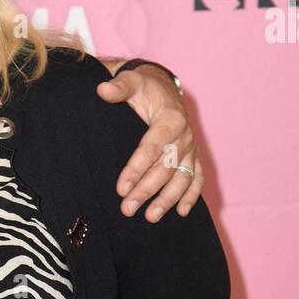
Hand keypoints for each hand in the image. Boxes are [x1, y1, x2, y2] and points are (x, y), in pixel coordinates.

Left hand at [95, 62, 203, 221]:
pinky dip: (192, 196)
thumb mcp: (131, 81)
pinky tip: (181, 213)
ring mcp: (191, 147)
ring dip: (168, 199)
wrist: (164, 86)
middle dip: (147, 190)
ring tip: (150, 217)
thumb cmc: (144, 87)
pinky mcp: (193, 156)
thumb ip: (119, 87)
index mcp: (170, 118)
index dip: (136, 169)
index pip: (151, 149)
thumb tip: (102, 90)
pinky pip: (196, 178)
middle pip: (165, 168)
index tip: (121, 188)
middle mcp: (184, 135)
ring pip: (182, 178)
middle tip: (128, 208)